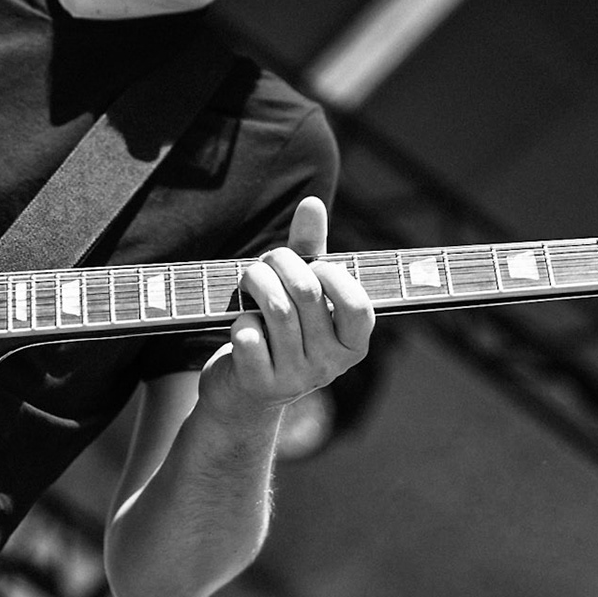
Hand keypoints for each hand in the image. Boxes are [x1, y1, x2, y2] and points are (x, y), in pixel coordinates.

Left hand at [198, 196, 373, 423]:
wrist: (245, 392)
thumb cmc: (281, 331)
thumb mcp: (302, 293)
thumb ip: (311, 251)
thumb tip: (312, 204)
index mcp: (353, 343)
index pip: (358, 306)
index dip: (332, 276)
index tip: (313, 266)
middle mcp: (330, 365)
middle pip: (306, 295)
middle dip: (279, 264)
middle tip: (265, 262)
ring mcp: (297, 379)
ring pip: (275, 311)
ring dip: (255, 283)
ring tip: (248, 281)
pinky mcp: (260, 386)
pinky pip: (249, 337)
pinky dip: (240, 320)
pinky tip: (241, 323)